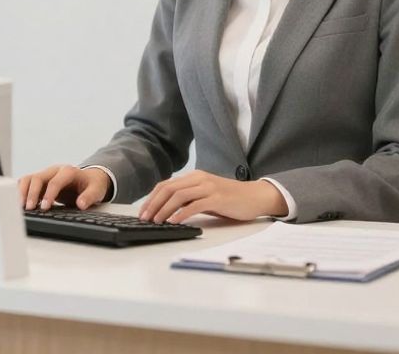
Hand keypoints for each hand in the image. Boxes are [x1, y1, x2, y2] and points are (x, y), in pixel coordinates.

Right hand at [18, 165, 111, 210]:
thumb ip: (89, 197)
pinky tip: (21, 203)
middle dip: (32, 193)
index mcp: (68, 171)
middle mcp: (54, 171)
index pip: (54, 182)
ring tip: (21, 206)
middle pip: (37, 178)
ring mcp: (46, 175)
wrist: (89, 179)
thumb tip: (81, 204)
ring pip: (29, 179)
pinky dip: (21, 192)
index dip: (48, 195)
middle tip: (29, 208)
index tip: (45, 208)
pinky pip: (27, 183)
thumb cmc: (92, 184)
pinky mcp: (40, 181)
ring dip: (23, 192)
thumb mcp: (97, 190)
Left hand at [138, 171, 286, 223]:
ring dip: (164, 209)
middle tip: (144, 218)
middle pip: (168, 189)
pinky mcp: (217, 198)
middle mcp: (199, 178)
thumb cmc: (230, 200)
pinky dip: (181, 213)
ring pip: (178, 195)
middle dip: (153, 204)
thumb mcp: (206, 196)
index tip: (142, 212)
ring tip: (156, 221)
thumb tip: (168, 211)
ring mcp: (208, 187)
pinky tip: (173, 221)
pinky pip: (194, 205)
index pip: (166, 185)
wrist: (255, 196)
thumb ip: (189, 200)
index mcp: (194, 177)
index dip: (152, 198)